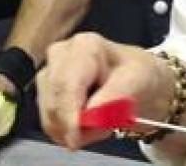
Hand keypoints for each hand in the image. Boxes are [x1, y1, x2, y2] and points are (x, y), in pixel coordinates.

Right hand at [37, 32, 169, 150]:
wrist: (137, 80)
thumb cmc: (139, 75)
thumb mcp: (137, 81)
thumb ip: (114, 96)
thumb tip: (91, 115)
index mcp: (84, 46)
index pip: (66, 85)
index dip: (68, 114)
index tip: (76, 140)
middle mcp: (59, 56)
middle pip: (54, 102)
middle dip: (75, 125)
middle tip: (105, 130)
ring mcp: (49, 74)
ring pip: (49, 116)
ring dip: (75, 131)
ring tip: (103, 122)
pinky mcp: (46, 94)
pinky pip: (50, 124)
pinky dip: (70, 132)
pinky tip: (90, 123)